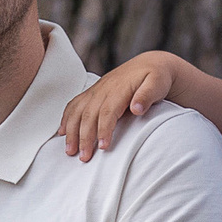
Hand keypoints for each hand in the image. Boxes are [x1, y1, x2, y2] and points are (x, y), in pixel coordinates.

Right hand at [59, 53, 174, 160]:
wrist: (150, 64)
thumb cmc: (157, 77)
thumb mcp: (158, 83)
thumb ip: (147, 95)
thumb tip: (136, 109)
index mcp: (120, 89)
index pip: (108, 111)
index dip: (103, 130)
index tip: (103, 147)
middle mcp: (104, 89)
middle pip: (89, 114)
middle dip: (84, 137)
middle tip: (83, 158)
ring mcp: (96, 90)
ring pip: (78, 111)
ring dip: (71, 131)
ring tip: (70, 151)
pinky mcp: (93, 92)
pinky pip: (74, 104)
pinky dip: (66, 118)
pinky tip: (62, 132)